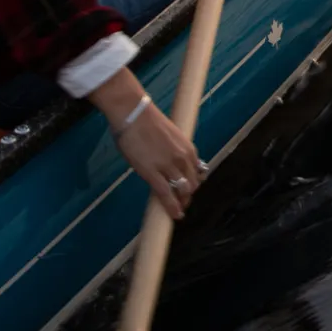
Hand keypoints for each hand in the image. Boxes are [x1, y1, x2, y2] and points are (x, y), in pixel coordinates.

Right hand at [90, 70, 202, 218]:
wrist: (134, 114)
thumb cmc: (147, 122)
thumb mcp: (170, 135)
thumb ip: (174, 150)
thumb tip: (170, 160)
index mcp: (188, 148)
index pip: (197, 172)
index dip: (194, 183)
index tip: (188, 189)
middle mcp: (183, 158)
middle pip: (192, 184)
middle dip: (188, 195)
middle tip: (183, 202)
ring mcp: (169, 166)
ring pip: (182, 191)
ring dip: (182, 203)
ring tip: (179, 211)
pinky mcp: (153, 173)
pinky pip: (166, 195)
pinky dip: (172, 207)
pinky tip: (174, 215)